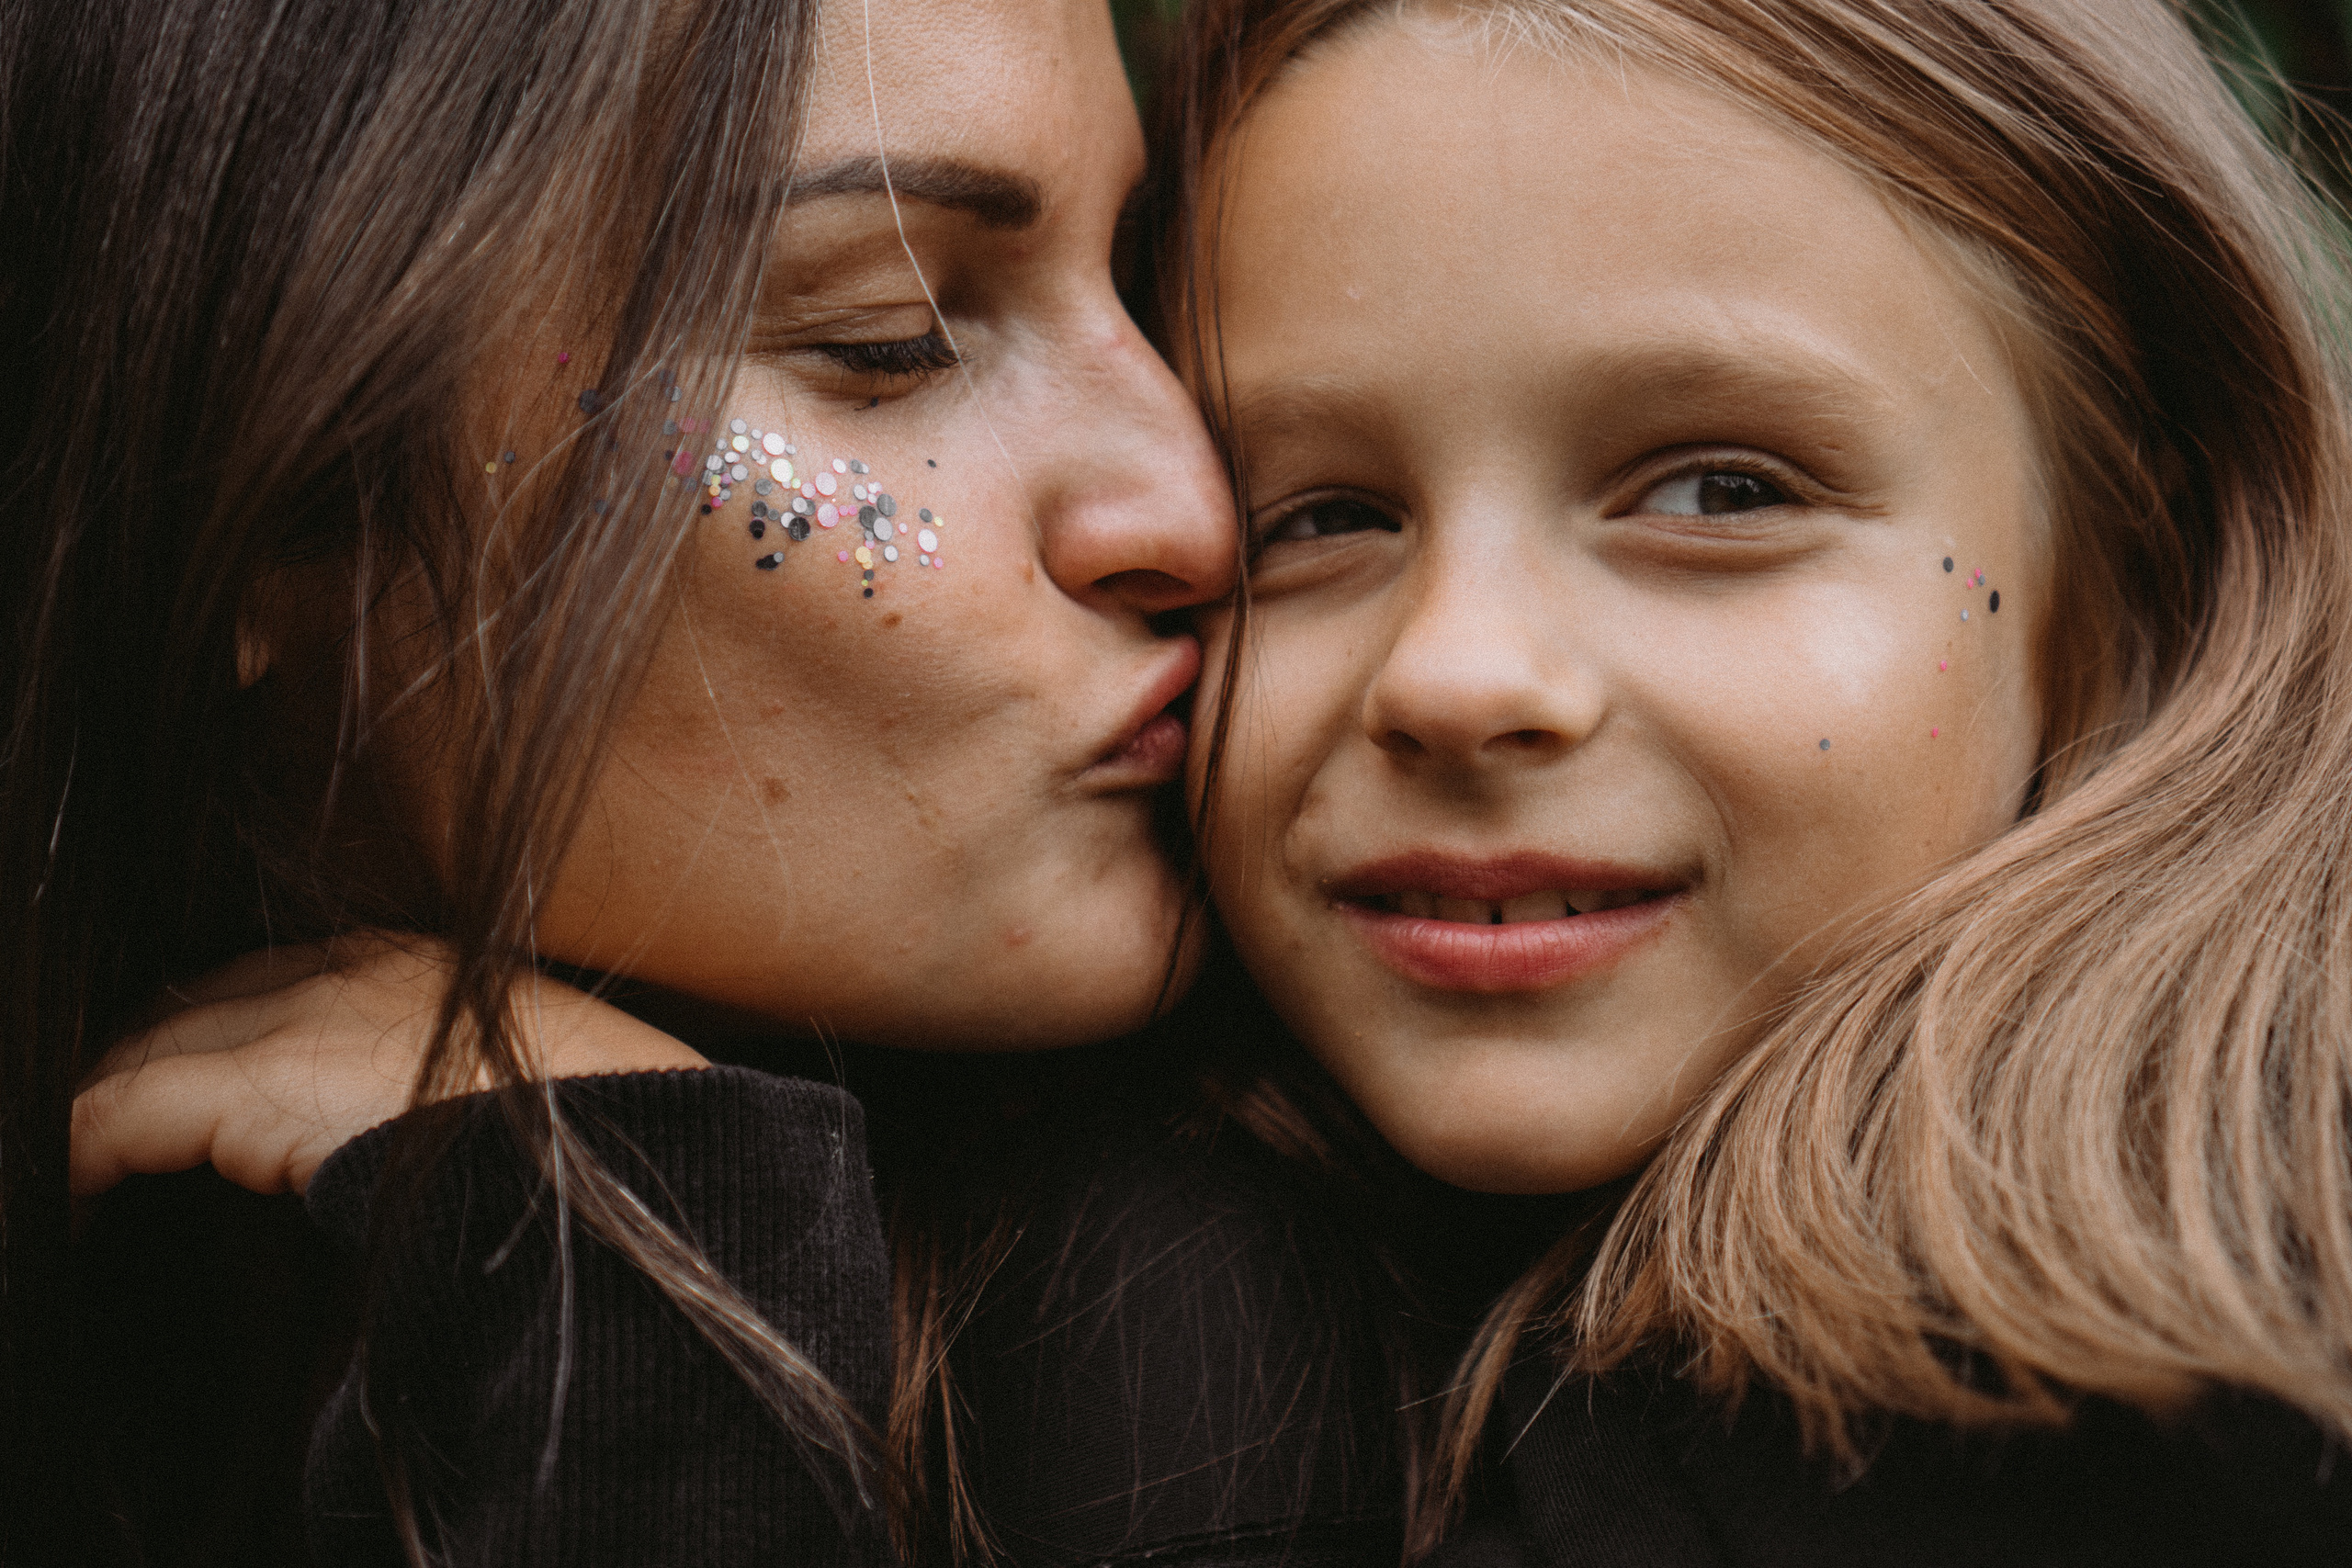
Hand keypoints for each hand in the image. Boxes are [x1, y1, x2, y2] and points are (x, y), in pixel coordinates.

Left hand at [70, 937, 707, 1197]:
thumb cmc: (602, 1137)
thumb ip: (442, 1091)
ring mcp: (303, 1010)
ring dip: (106, 1112)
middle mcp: (353, 965)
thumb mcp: (522, 1090)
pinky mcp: (259, 1075)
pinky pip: (115, 1112)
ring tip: (84, 1179)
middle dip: (143, 1063)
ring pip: (145, 1050)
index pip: (267, 980)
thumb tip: (411, 1143)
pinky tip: (73, 1200)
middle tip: (106, 1146)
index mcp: (420, 962)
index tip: (180, 1107)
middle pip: (191, 1002)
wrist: (631, 1146)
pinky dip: (80, 1156)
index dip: (210, 1038)